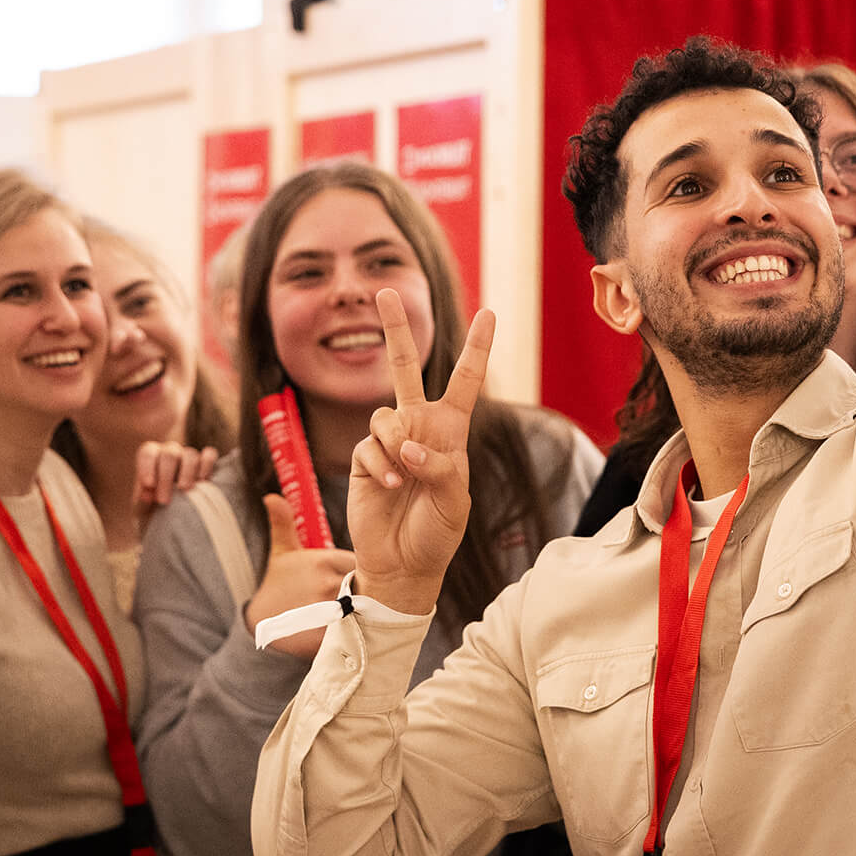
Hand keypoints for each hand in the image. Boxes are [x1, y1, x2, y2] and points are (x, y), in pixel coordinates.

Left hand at [134, 441, 216, 527]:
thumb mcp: (142, 510)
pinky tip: (202, 480)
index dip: (147, 466)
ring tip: (184, 489)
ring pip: (190, 454)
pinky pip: (209, 455)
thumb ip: (141, 502)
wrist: (169, 519)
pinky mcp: (205, 462)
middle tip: (163, 500)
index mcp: (150, 457)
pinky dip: (207, 464)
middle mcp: (169, 452)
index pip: (147, 453)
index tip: (149, 485)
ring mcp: (188, 456)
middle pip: (170, 454)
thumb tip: (147, 495)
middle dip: (166, 477)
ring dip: (187, 472)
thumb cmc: (152, 510)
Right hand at [244, 494, 356, 657]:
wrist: (261, 624)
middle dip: (367, 587)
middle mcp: (328, 583)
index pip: (358, 561)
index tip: (361, 576)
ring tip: (364, 612)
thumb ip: (283, 523)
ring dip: (366, 609)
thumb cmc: (277, 584)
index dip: (363, 569)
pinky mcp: (331, 634)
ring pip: (364, 606)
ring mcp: (329, 610)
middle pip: (365, 583)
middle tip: (369, 594)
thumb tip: (272, 496)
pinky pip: (356, 628)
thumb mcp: (282, 552)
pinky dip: (358, 629)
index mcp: (323, 561)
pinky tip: (354, 629)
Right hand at [348, 288, 494, 615]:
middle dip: (396, 330)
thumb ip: (438, 468)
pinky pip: (370, 445)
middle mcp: (419, 428)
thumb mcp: (454, 502)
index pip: (465, 380)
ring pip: (384, 414)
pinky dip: (381, 465)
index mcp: (451, 431)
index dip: (477, 348)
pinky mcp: (366, 458)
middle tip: (385, 292)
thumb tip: (409, 445)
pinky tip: (390, 487)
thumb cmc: (437, 533)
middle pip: (406, 368)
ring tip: (402, 478)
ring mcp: (390, 441)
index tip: (489, 314)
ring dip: (394, 445)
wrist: (402, 564)